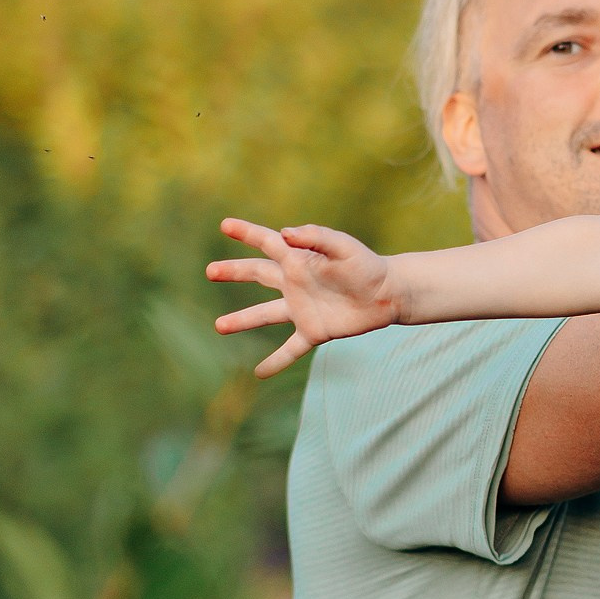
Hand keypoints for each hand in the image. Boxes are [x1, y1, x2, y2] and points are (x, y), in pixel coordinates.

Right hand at [206, 218, 399, 377]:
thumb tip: (285, 233)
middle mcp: (295, 283)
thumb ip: (316, 237)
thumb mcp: (345, 247)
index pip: (267, 243)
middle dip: (234, 271)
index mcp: (299, 259)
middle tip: (210, 270)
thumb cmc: (367, 266)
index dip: (247, 233)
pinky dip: (276, 361)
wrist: (389, 294)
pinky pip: (290, 349)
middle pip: (257, 274)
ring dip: (242, 320)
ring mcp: (302, 308)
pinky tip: (259, 373)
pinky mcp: (314, 331)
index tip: (225, 225)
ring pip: (265, 315)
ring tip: (219, 326)